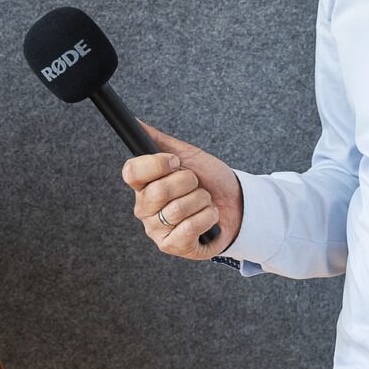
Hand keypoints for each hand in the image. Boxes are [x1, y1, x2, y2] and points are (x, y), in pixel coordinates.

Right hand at [122, 122, 242, 260]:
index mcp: (143, 185)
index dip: (156, 164)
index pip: (132, 172)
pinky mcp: (173, 246)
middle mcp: (145, 208)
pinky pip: (189, 227)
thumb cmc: (210, 180)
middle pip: (158, 191)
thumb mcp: (187, 155)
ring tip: (205, 201)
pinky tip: (210, 218)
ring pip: (177, 210)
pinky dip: (207, 217)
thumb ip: (159, 141)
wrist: (237, 202)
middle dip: (188, 182)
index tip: (176, 162)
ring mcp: (157, 229)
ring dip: (201, 201)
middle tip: (197, 184)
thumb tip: (137, 122)